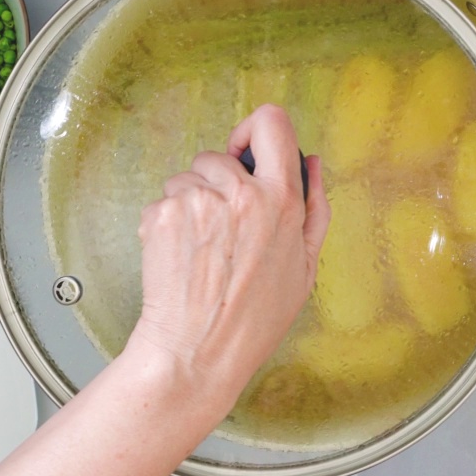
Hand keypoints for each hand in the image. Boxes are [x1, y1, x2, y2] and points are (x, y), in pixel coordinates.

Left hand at [129, 104, 329, 406]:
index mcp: (282, 201)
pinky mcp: (161, 214)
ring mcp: (196, 201)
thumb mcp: (305, 267)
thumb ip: (315, 208)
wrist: (196, 352)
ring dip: (190, 203)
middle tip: (223, 230)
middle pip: (220, 155)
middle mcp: (239, 194)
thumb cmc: (253, 319)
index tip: (247, 152)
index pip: (272, 123)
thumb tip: (311, 160)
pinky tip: (180, 258)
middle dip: (217, 182)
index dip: (255, 131)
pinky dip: (167, 224)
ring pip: (186, 178)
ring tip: (201, 251)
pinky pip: (163, 201)